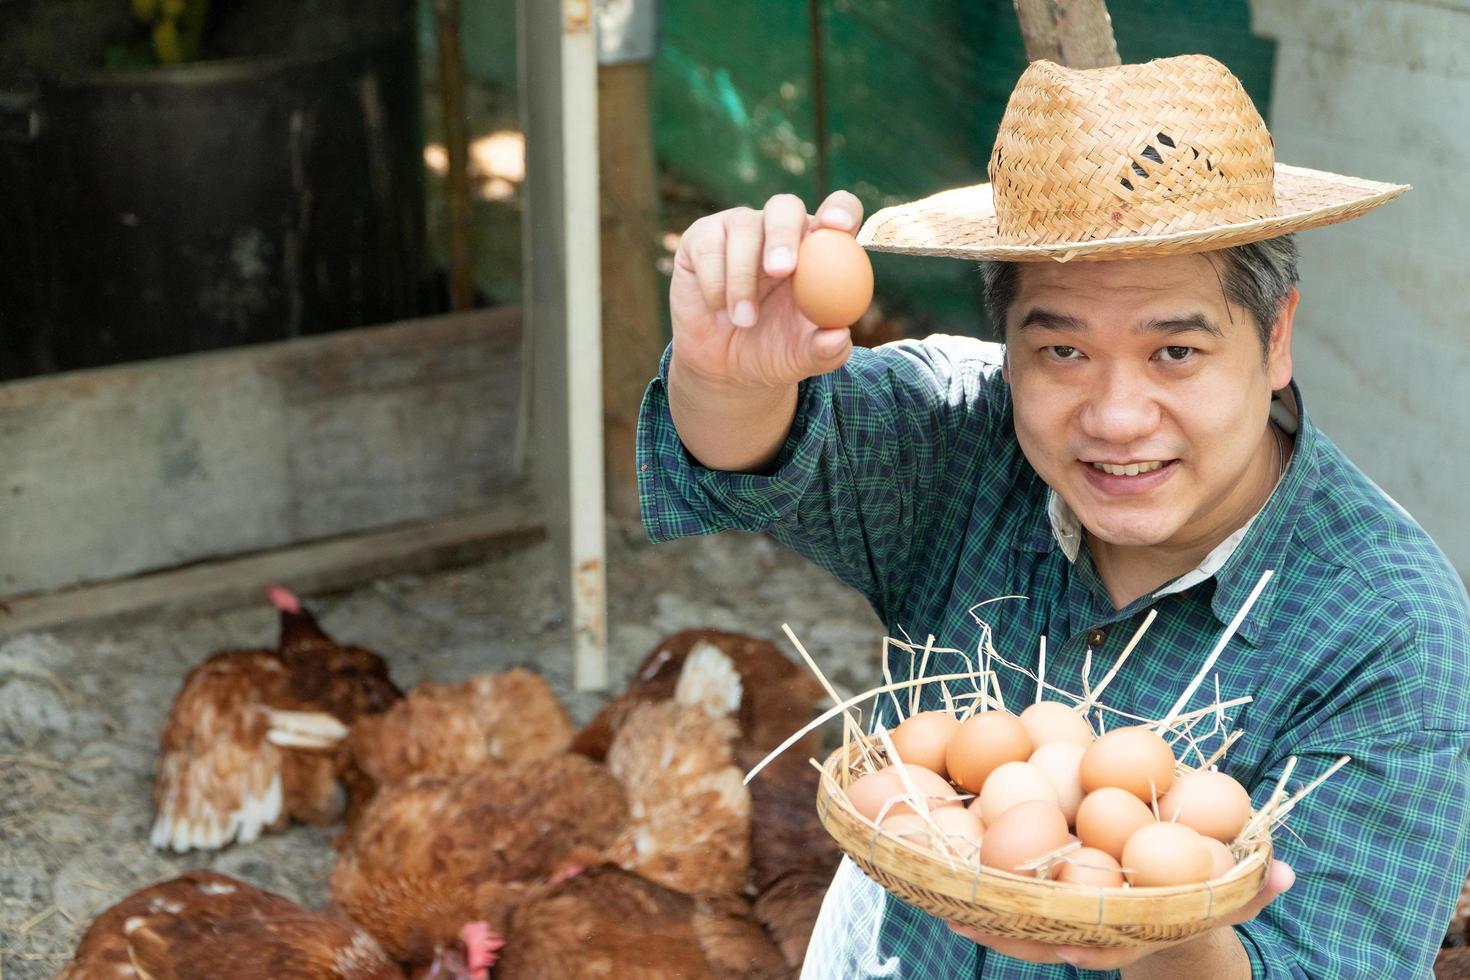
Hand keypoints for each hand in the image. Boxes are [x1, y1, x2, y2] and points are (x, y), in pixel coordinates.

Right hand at [669, 191, 863, 390]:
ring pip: (743, 228)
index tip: (838, 227)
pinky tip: (718, 308)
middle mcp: (780, 229)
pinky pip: (709, 247)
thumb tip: (840, 336)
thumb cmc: (773, 352)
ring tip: (744, 321)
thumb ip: (825, 351)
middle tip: (780, 270)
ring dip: (742, 278)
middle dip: (783, 235)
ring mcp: (739, 229)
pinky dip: (715, 282)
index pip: (838, 210)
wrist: (722, 366)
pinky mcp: (703, 238)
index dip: (841, 209)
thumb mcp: (801, 359)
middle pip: (785, 207)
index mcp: (818, 247)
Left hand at [947, 859, 1294, 971]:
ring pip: (1015, 923)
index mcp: (1130, 929)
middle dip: (1009, 933)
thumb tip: (1283, 873)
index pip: (1103, 944)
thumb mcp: (1228, 893)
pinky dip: (974, 884)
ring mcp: (1061, 917)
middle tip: (968, 919)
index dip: (1082, 945)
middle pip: (1043, 937)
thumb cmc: (1197, 894)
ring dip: (979, 913)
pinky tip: (941, 860)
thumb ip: (1250, 886)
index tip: (1061, 944)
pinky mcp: (1039, 896)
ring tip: (938, 895)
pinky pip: (1003, 893)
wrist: (1168, 903)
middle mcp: (1089, 929)